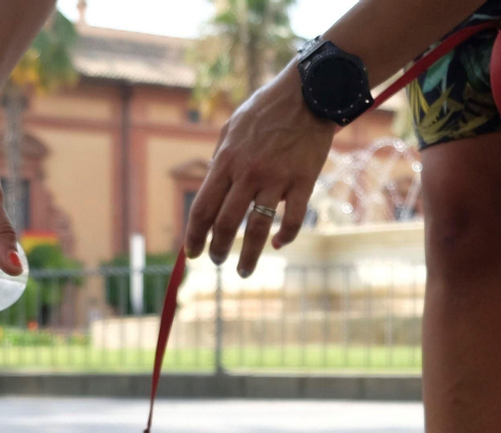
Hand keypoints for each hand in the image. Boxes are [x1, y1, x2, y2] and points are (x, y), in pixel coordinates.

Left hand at [184, 61, 336, 276]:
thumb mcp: (232, 128)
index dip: (194, 235)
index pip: (203, 208)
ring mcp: (277, 178)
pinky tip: (279, 244)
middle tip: (217, 260)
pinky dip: (285, 238)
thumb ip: (220, 159)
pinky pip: (293, 220)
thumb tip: (211, 189)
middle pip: (226, 223)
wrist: (308, 93)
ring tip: (244, 271)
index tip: (192, 253)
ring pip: (258, 229)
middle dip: (218, 248)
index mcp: (226, 160)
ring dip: (249, 256)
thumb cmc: (267, 110)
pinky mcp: (303, 181)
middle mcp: (248, 173)